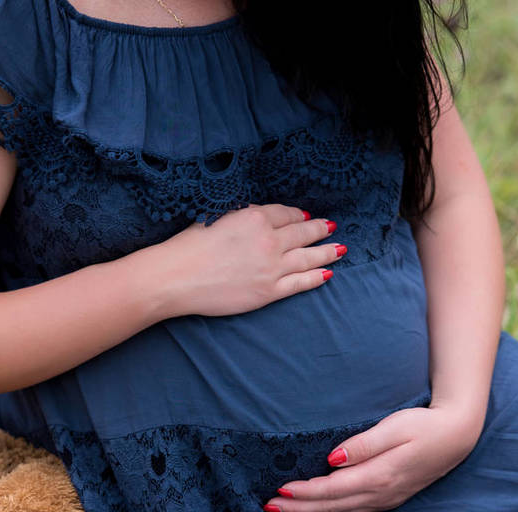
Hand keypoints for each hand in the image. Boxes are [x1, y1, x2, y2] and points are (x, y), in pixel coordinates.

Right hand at [154, 203, 345, 318]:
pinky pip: (300, 282)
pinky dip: (316, 277)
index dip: (298, 215)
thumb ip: (242, 216)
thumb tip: (259, 217)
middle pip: (303, 232)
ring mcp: (272, 267)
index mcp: (256, 217)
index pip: (286, 213)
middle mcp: (269, 240)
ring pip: (308, 257)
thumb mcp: (217, 216)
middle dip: (319, 229)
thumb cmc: (189, 246)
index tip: (305, 215)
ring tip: (340, 248)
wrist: (177, 277)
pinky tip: (327, 273)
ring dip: (327, 252)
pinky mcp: (269, 291)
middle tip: (331, 227)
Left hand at [263, 404, 483, 511]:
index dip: (304, 492)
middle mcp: (380, 495)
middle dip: (299, 508)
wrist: (458, 436)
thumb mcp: (395, 427)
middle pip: (331, 506)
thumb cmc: (424, 425)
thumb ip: (364, 444)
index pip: (332, 489)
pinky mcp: (387, 500)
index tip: (279, 490)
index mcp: (380, 476)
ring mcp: (385, 501)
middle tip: (268, 507)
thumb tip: (333, 459)